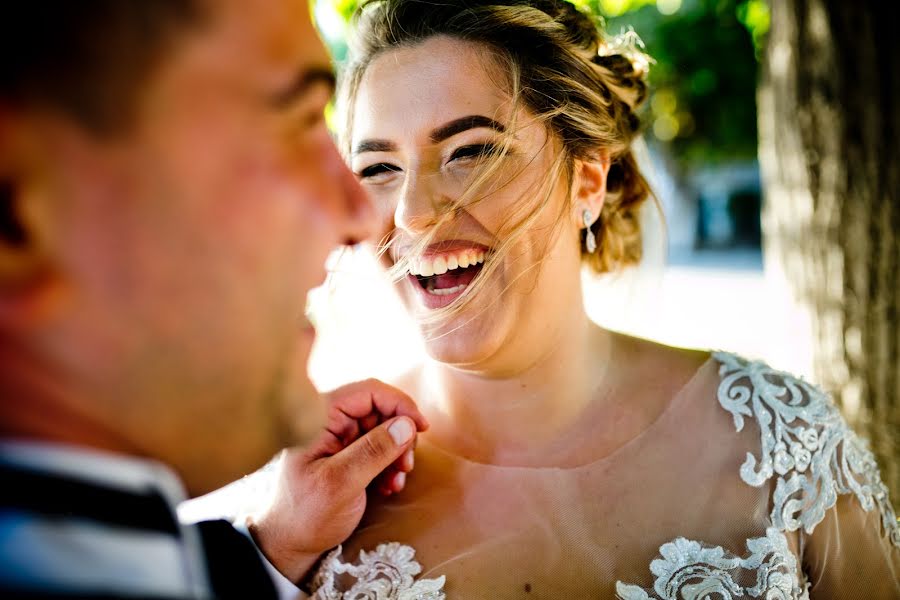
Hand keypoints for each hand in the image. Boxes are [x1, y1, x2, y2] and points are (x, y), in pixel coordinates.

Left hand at [247, 378, 428, 582]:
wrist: (289, 544)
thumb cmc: (306, 514)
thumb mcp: (341, 484)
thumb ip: (372, 452)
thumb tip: (407, 425)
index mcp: (319, 417)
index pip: (368, 391)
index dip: (399, 404)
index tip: (420, 428)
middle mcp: (329, 421)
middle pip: (379, 410)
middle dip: (399, 435)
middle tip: (406, 465)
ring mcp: (339, 438)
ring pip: (383, 429)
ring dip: (397, 453)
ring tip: (397, 480)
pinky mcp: (347, 455)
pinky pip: (379, 448)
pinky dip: (389, 465)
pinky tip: (388, 486)